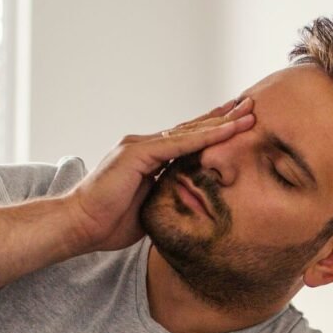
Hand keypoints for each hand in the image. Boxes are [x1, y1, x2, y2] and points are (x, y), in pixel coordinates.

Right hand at [62, 97, 254, 254]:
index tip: (239, 125)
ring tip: (248, 113)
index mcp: (148, 158)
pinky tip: (227, 130)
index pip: (187, 140)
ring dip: (222, 123)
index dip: (214, 132)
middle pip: (192, 128)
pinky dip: (205, 137)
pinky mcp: (137, 154)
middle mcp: (145, 146)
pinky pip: (179, 144)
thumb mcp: (149, 209)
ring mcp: (140, 147)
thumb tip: (187, 205)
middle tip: (251, 107)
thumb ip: (167, 198)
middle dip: (223, 118)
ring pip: (190, 131)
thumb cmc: (109, 223)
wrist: (80, 225)